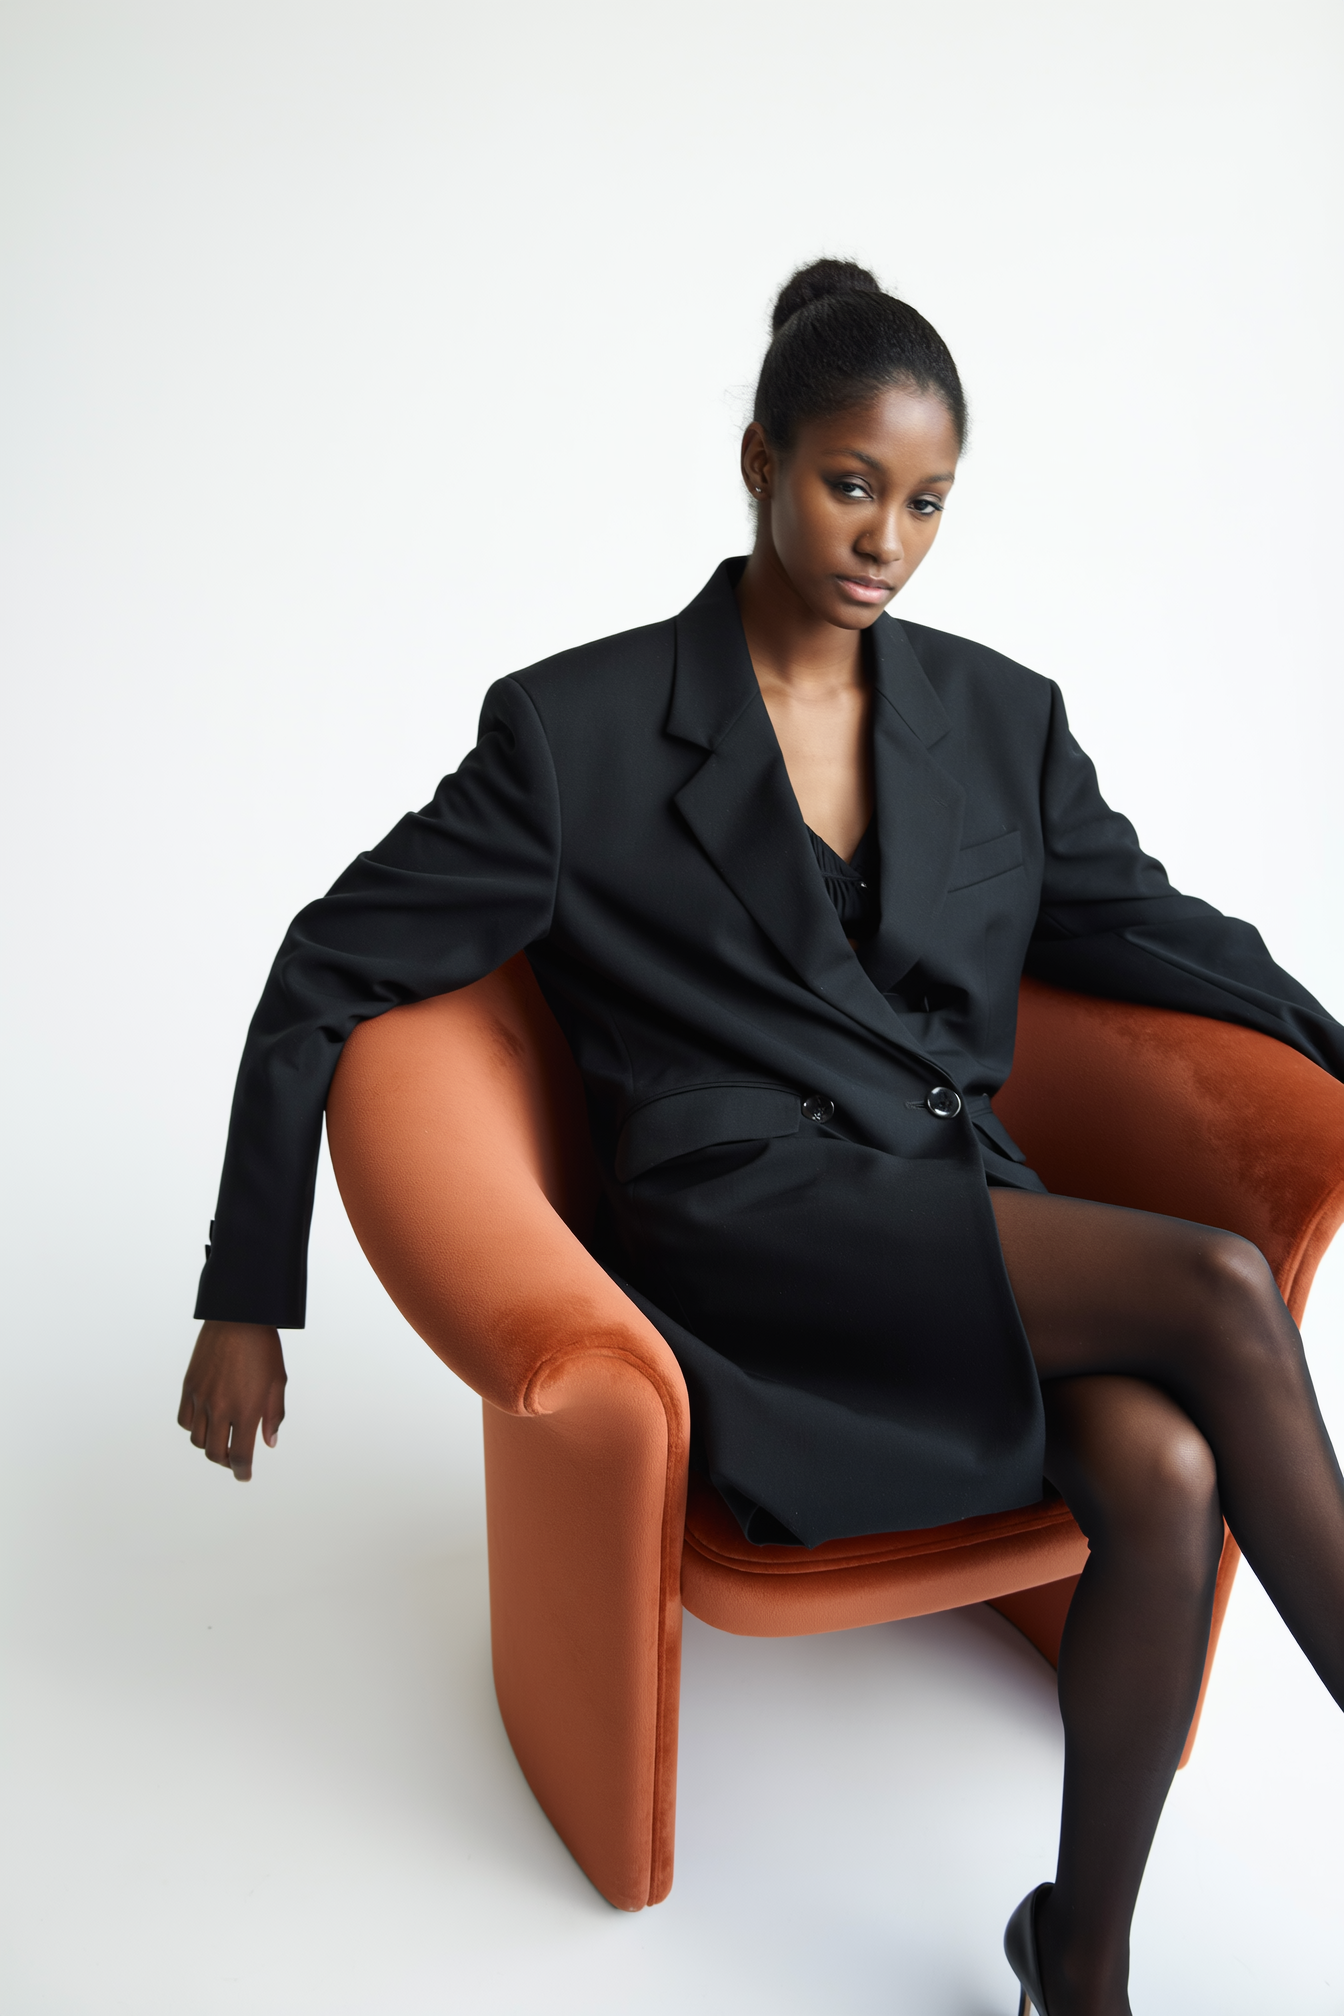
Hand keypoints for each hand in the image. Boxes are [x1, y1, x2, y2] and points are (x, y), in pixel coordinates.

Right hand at [177, 1321, 286, 1480]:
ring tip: (222, 1440)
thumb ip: (273, 1415)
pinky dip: (194, 1428)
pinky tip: (206, 1423)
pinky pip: (185, 1420)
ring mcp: (201, 1398)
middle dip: (226, 1462)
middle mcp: (221, 1408)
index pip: (239, 1455)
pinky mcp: (189, 1387)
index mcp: (246, 1410)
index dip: (241, 1471)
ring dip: (210, 1447)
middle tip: (234, 1460)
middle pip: (215, 1453)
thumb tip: (269, 1442)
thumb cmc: (263, 1348)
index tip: (244, 1476)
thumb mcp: (277, 1383)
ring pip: (198, 1440)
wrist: (238, 1318)